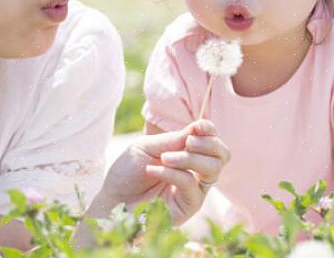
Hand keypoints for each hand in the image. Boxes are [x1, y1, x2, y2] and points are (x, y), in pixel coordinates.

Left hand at [97, 119, 229, 224]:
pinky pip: (191, 185)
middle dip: (208, 143)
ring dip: (190, 158)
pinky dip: (173, 173)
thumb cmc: (127, 172)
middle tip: (187, 141)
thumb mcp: (148, 147)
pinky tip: (153, 170)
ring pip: (212, 170)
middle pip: (222, 155)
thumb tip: (198, 128)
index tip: (197, 126)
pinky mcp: (188, 207)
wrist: (112, 199)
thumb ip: (173, 140)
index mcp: (189, 154)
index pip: (213, 141)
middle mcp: (196, 172)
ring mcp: (194, 190)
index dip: (210, 131)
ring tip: (165, 157)